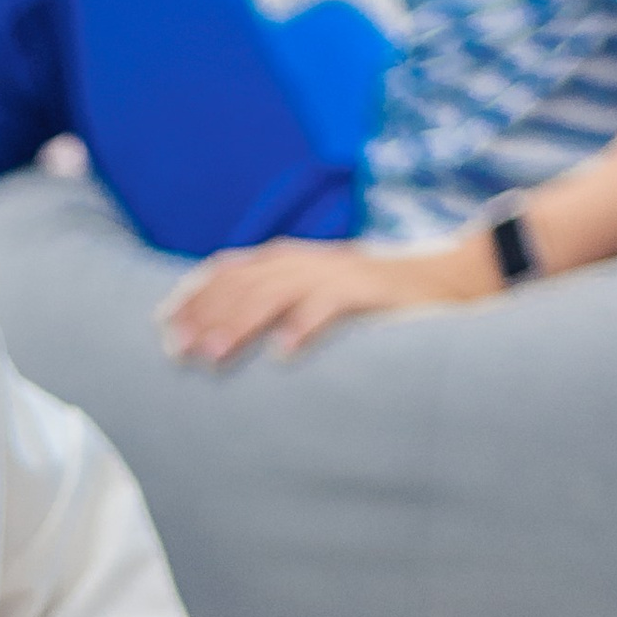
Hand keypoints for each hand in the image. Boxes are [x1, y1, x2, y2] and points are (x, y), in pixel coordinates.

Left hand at [162, 231, 489, 366]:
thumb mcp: (322, 290)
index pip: (230, 271)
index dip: (194, 295)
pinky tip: (282, 354)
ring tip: (210, 357)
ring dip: (239, 326)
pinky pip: (331, 308)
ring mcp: (338, 274)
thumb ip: (282, 299)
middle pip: (242, 285)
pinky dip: (305, 328)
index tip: (161, 324)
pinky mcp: (370, 292)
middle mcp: (308, 261)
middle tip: (173, 352)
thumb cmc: (380, 294)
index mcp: (292, 259)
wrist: (455, 276)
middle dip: (204, 317)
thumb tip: (234, 327)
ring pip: (275, 295)